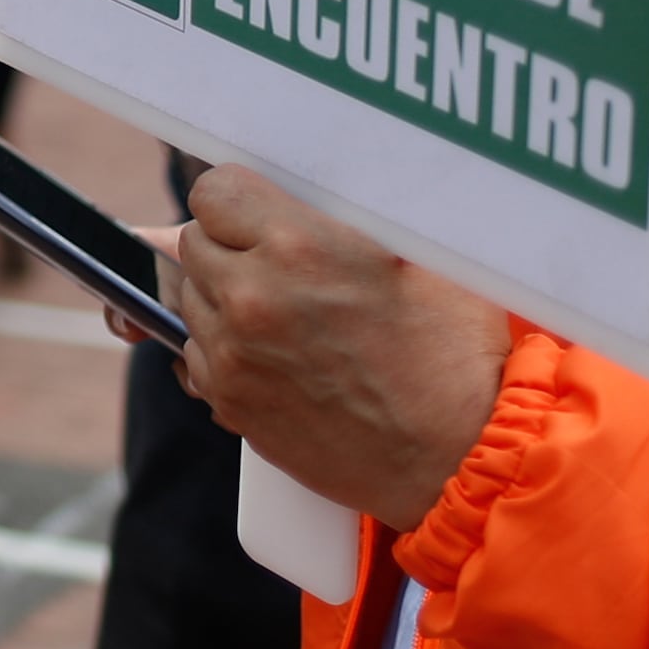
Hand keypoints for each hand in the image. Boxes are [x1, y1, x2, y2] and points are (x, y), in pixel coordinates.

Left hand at [135, 170, 515, 529]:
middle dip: (230, 247)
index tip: (260, 215)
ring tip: (285, 316)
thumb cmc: (451, 353)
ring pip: (191, 299)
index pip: (214, 192)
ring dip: (223, 299)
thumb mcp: (411, 256)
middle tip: (281, 267)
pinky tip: (277, 357)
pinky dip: (224, 349)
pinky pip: (197, 355)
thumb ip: (333, 220)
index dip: (237, 200)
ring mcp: (233, 355)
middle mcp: (251, 297)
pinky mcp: (229, 404)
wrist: (458, 456)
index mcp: (298, 245)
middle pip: (195, 243)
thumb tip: (279, 203)